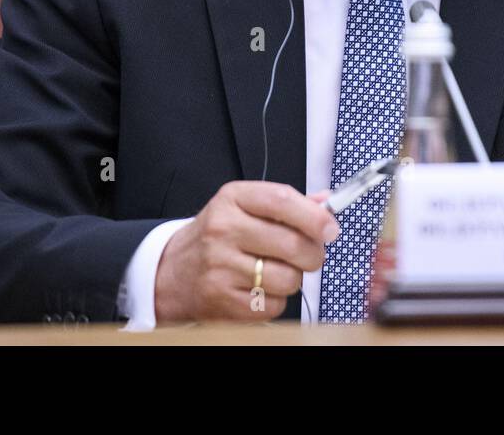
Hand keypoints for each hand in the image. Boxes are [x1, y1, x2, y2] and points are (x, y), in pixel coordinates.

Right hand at [153, 181, 338, 323]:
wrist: (171, 272)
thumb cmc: (217, 237)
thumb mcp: (244, 207)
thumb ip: (286, 204)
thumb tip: (327, 202)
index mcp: (233, 198)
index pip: (283, 200)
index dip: (315, 216)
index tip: (331, 229)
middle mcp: (223, 229)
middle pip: (292, 244)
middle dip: (313, 254)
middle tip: (310, 256)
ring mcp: (220, 265)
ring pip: (288, 278)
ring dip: (293, 279)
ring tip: (277, 272)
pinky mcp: (221, 298)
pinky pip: (274, 304)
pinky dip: (276, 301)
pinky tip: (261, 289)